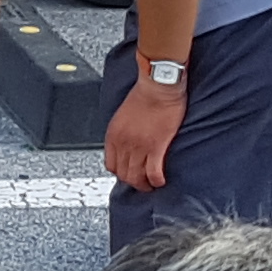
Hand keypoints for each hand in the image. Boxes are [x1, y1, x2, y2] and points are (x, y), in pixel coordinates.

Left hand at [106, 74, 186, 195]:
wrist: (158, 85)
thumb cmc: (145, 94)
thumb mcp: (123, 115)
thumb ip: (123, 131)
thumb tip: (128, 143)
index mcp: (113, 135)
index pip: (111, 164)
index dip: (120, 173)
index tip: (129, 173)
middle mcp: (123, 143)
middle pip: (123, 174)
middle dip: (133, 182)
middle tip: (142, 183)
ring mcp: (138, 146)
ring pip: (136, 176)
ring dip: (144, 185)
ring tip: (152, 185)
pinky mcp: (156, 146)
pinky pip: (153, 172)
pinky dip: (156, 180)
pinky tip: (160, 181)